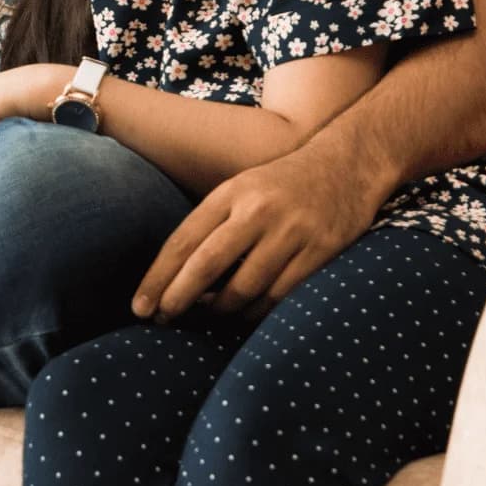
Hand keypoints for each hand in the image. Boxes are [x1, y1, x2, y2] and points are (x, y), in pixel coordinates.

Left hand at [132, 133, 388, 323]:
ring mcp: (290, 231)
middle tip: (160, 321)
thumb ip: (213, 225)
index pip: (183, 241)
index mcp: (231, 193)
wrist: (347, 164)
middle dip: (177, 298)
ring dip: (220, 311)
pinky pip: (279, 296)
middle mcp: (257, 210)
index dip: (157, 278)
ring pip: (243, 288)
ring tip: (208, 316)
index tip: (139, 306)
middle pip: (206, 264)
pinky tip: (245, 315)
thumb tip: (177, 278)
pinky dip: (257, 312)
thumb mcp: (242, 188)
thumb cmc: (283, 184)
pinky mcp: (319, 251)